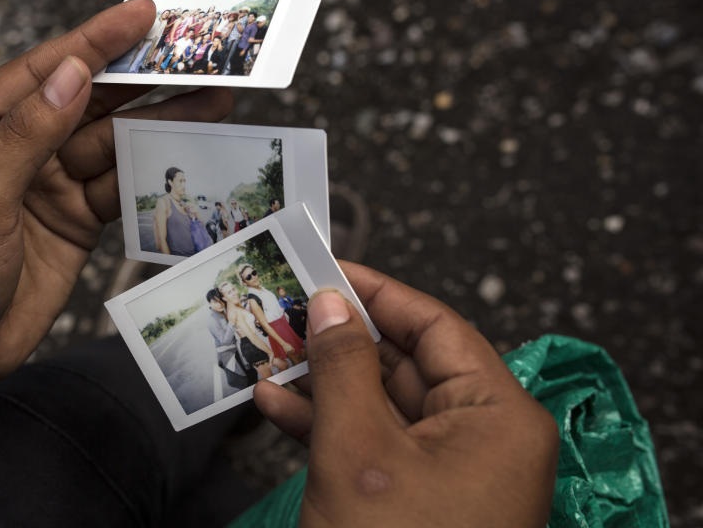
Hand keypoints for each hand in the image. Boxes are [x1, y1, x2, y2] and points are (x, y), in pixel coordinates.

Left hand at [0, 0, 232, 455]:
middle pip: (87, 100)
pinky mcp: (76, 215)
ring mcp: (49, 180)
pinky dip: (154, 170)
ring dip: (160, 121)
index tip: (144, 14)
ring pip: (113, 140)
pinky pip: (121, 183)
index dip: (96, 41)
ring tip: (214, 99)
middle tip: (198, 56)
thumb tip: (72, 73)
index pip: (44, 71)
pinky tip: (190, 152)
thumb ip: (24, 138)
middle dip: (142, 79)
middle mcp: (15, 143)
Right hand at [254, 262, 558, 526]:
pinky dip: (326, 424)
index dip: (379, 292)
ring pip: (380, 403)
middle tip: (287, 311)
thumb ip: (343, 368)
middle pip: (405, 363)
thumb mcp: (358, 450)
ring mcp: (448, 471)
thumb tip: (330, 302)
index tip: (326, 267)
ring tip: (270, 353)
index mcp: (497, 416)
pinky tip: (275, 404)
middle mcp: (481, 437)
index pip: (437, 327)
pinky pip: (371, 443)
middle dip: (339, 340)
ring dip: (322, 382)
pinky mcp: (415, 499)